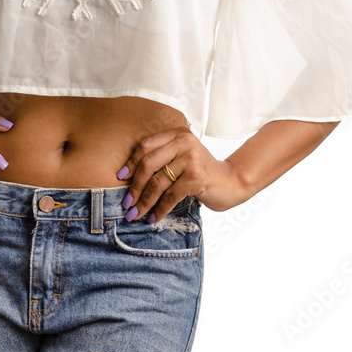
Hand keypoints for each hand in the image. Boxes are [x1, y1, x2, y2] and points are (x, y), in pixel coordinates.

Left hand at [115, 126, 249, 218]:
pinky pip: (170, 196)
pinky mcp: (196, 178)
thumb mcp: (182, 156)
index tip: (120, 177)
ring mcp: (190, 159)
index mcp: (177, 134)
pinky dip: (159, 209)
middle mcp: (183, 142)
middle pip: (148, 164)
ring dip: (144, 202)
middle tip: (127, 203)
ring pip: (157, 182)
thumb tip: (128, 175)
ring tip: (136, 214)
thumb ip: (162, 158)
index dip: (131, 162)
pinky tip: (153, 218)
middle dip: (134, 186)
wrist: (231, 181)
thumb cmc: (201, 170)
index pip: (145, 146)